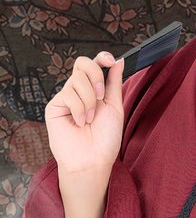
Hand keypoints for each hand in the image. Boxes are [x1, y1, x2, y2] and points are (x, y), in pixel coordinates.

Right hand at [45, 52, 123, 177]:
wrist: (93, 159)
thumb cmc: (105, 138)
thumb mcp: (115, 105)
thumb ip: (114, 82)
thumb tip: (119, 61)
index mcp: (95, 89)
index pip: (94, 64)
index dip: (101, 58)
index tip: (111, 61)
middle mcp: (80, 91)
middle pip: (82, 63)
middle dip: (96, 77)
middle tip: (102, 97)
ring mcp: (66, 98)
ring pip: (77, 79)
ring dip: (90, 100)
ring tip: (90, 118)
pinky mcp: (54, 106)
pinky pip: (68, 94)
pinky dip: (79, 108)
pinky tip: (80, 122)